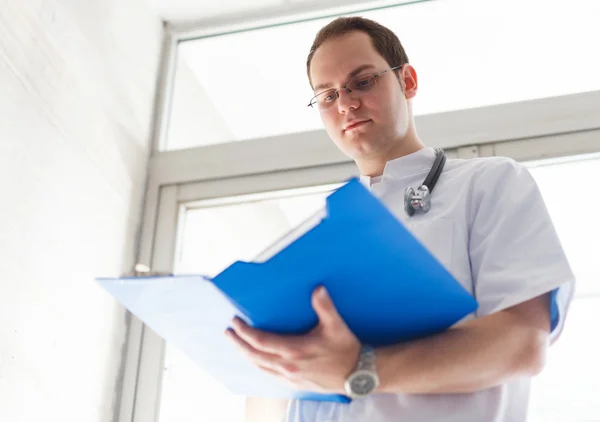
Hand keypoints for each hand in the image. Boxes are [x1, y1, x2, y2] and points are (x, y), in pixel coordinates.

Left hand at [226, 286, 360, 394]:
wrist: (357, 375)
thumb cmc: (346, 350)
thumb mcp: (336, 326)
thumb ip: (325, 306)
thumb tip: (318, 289)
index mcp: (294, 350)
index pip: (260, 341)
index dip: (245, 332)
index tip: (235, 322)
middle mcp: (288, 365)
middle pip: (254, 355)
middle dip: (239, 343)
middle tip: (229, 332)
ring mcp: (290, 376)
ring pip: (260, 366)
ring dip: (246, 355)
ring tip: (238, 344)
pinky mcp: (294, 382)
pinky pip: (269, 374)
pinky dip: (258, 365)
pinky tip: (257, 360)